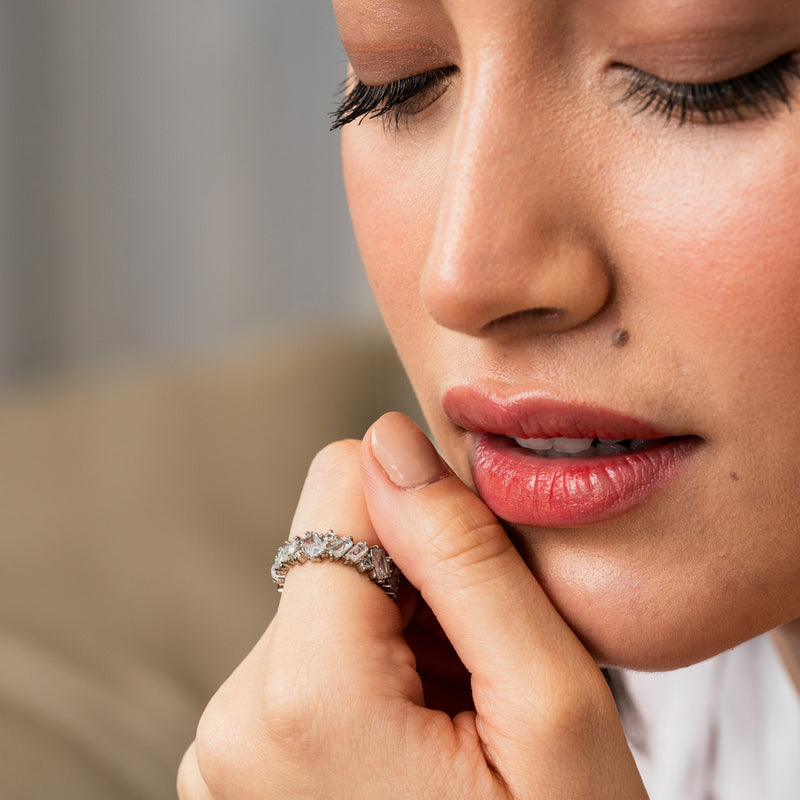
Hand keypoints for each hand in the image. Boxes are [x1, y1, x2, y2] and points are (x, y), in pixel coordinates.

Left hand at [177, 412, 646, 798]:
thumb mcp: (553, 710)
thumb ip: (466, 559)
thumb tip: (391, 441)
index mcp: (299, 697)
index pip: (339, 486)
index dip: (425, 521)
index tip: (475, 598)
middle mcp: (230, 722)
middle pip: (331, 550)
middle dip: (413, 594)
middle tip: (472, 687)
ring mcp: (222, 755)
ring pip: (323, 605)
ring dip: (395, 642)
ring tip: (447, 728)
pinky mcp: (237, 766)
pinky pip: (307, 660)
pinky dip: (368, 682)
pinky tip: (412, 748)